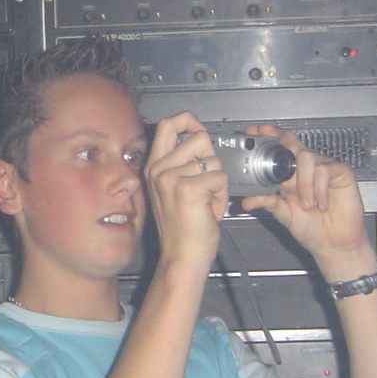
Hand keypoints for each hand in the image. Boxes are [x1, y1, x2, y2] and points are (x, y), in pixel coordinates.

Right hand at [143, 112, 228, 271]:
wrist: (182, 257)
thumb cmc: (183, 228)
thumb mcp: (172, 189)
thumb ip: (181, 163)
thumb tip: (199, 136)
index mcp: (154, 167)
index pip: (167, 125)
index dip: (188, 120)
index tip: (197, 128)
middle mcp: (159, 169)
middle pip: (199, 137)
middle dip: (211, 159)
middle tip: (205, 184)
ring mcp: (171, 178)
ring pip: (213, 160)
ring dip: (218, 182)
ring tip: (206, 202)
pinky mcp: (188, 189)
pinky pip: (220, 177)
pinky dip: (222, 196)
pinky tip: (210, 210)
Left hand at [239, 125, 375, 278]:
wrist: (333, 243)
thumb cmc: (311, 228)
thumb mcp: (283, 214)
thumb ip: (267, 203)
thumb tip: (247, 201)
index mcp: (290, 176)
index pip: (280, 149)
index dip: (270, 138)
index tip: (256, 131)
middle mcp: (306, 169)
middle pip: (294, 143)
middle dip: (281, 140)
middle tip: (269, 137)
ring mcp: (324, 168)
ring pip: (308, 157)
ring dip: (304, 184)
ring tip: (307, 204)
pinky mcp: (341, 172)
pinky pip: (325, 170)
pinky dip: (320, 189)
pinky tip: (322, 204)